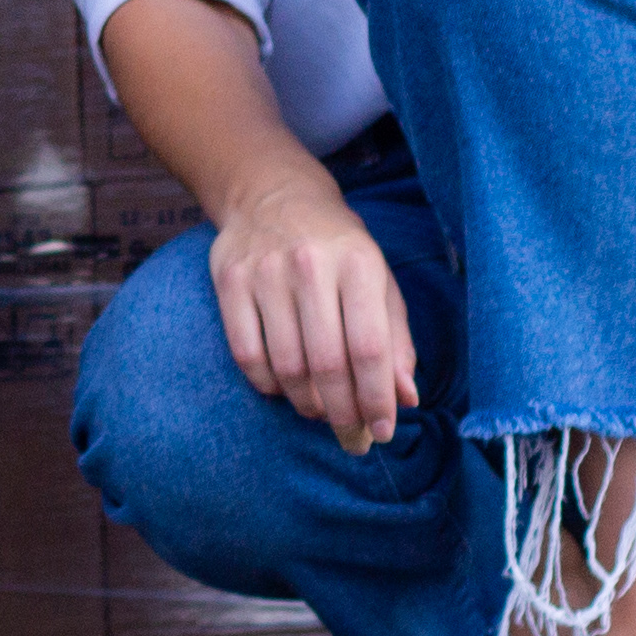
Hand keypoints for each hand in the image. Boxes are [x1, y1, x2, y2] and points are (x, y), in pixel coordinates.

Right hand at [205, 168, 416, 453]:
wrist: (274, 195)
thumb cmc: (339, 251)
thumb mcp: (379, 283)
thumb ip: (396, 341)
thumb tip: (406, 399)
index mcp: (359, 264)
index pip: (369, 348)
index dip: (376, 399)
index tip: (381, 432)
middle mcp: (311, 266)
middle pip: (328, 363)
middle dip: (343, 414)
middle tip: (352, 440)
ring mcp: (265, 272)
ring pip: (286, 366)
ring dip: (307, 404)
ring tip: (321, 413)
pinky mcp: (230, 281)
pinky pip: (247, 354)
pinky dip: (269, 385)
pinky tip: (285, 388)